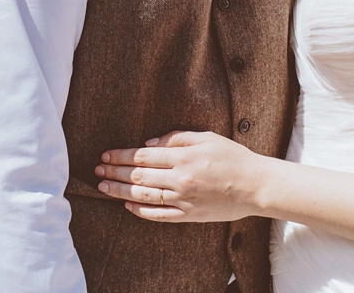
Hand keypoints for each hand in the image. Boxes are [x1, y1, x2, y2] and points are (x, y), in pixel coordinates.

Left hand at [95, 131, 265, 222]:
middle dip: (115, 171)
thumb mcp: (206, 137)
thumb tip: (149, 143)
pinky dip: (140, 210)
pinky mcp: (189, 215)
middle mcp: (180, 179)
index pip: (143, 156)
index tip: (106, 154)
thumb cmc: (232, 157)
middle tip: (97, 169)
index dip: (121, 155)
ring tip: (103, 186)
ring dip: (120, 190)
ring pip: (144, 195)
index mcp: (183, 157)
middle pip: (139, 175)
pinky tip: (126, 205)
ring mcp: (184, 199)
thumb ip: (176, 138)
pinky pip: (159, 215)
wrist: (255, 186)